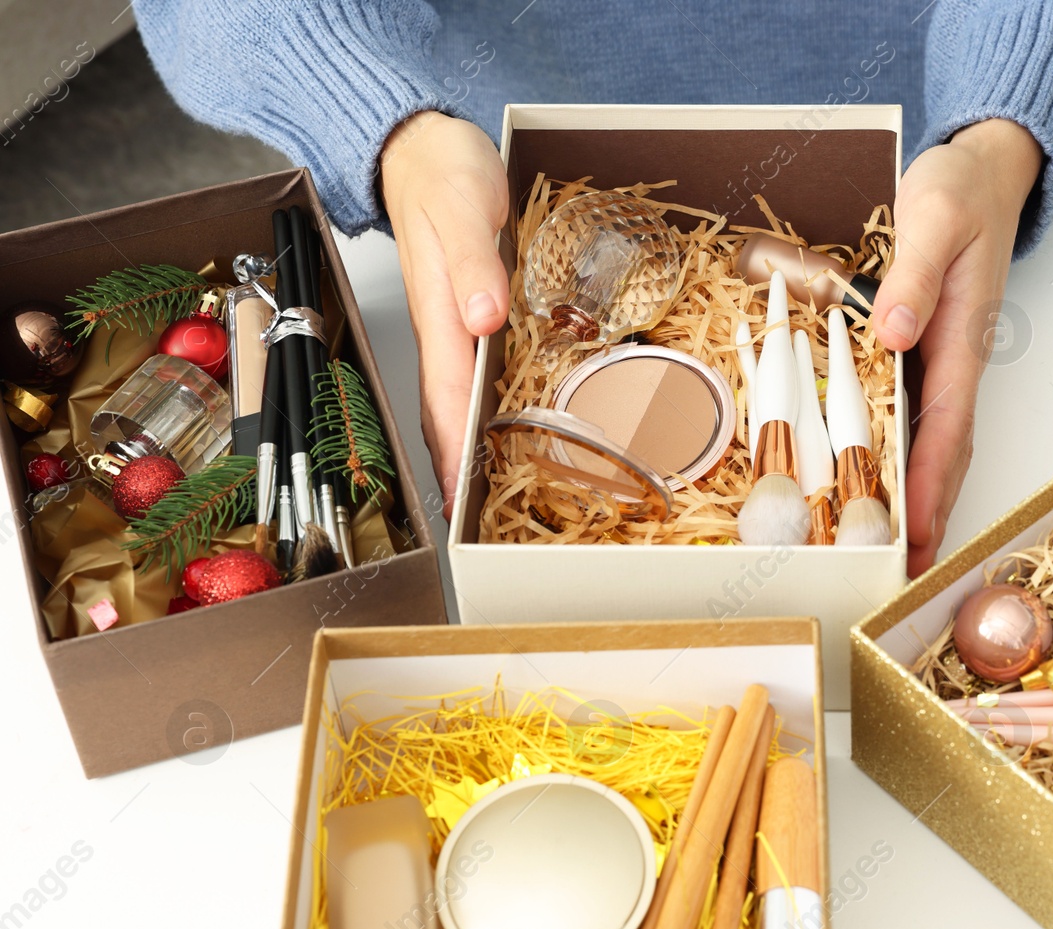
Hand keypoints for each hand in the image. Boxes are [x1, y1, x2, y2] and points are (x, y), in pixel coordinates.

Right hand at [380, 110, 509, 520]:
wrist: (421, 146)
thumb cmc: (442, 172)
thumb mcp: (464, 207)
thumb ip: (474, 263)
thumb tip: (482, 319)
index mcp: (441, 314)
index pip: (445, 399)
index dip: (451, 452)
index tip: (456, 500)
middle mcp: (445, 327)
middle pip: (445, 412)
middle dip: (454, 468)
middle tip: (470, 523)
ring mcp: (454, 322)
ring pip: (457, 398)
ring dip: (466, 446)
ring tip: (480, 497)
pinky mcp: (467, 312)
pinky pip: (473, 374)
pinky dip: (481, 410)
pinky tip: (497, 429)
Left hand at [872, 119, 1042, 576]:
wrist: (984, 170)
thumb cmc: (959, 191)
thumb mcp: (933, 218)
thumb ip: (914, 277)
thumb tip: (896, 335)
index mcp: (960, 338)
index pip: (948, 427)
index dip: (930, 483)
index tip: (915, 530)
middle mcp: (957, 360)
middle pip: (947, 452)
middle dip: (930, 512)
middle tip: (905, 573)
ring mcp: (945, 360)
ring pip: (936, 442)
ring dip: (920, 497)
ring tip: (897, 553)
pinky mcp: (929, 352)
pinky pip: (920, 418)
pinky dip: (907, 460)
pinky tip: (883, 485)